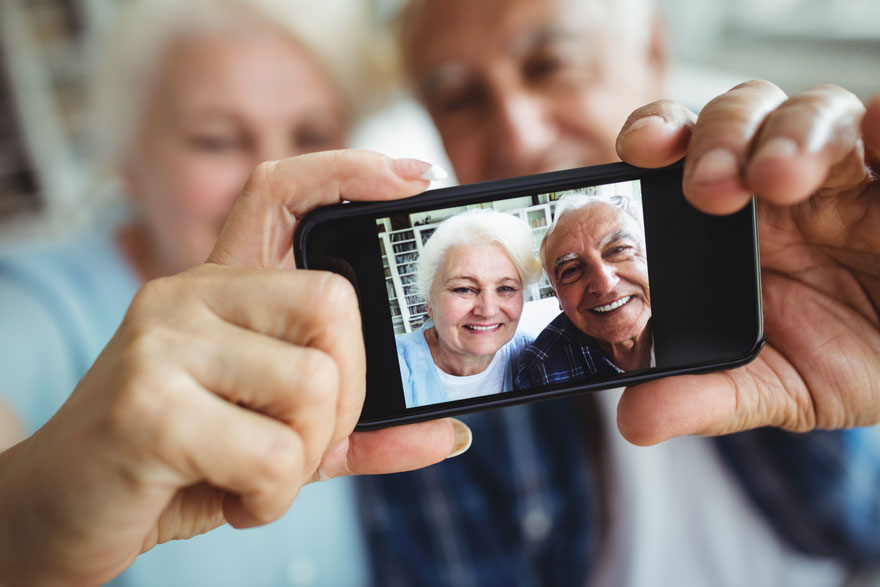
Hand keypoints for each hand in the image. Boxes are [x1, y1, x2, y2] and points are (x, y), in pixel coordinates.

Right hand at [0, 151, 469, 585]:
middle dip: (345, 394)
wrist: (56, 512)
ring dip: (303, 457)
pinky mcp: (147, 405)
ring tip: (251, 478)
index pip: (281, 192)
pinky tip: (229, 498)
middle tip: (303, 441)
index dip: (348, 169)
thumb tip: (449, 435)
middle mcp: (186, 297)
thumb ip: (357, 430)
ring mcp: (163, 342)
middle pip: (332, 303)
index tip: (411, 177)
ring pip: (312, 384)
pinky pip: (274, 454)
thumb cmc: (173, 463)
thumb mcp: (274, 439)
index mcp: (217, 291)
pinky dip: (270, 498)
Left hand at [614, 82, 879, 444]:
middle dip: (719, 138)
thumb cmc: (844, 358)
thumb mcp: (779, 386)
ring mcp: (849, 173)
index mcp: (732, 222)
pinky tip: (875, 135)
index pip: (682, 151)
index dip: (657, 134)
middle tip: (710, 188)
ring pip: (814, 110)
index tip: (635, 151)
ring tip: (780, 176)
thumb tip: (634, 420)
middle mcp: (783, 183)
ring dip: (791, 132)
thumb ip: (709, 397)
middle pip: (740, 115)